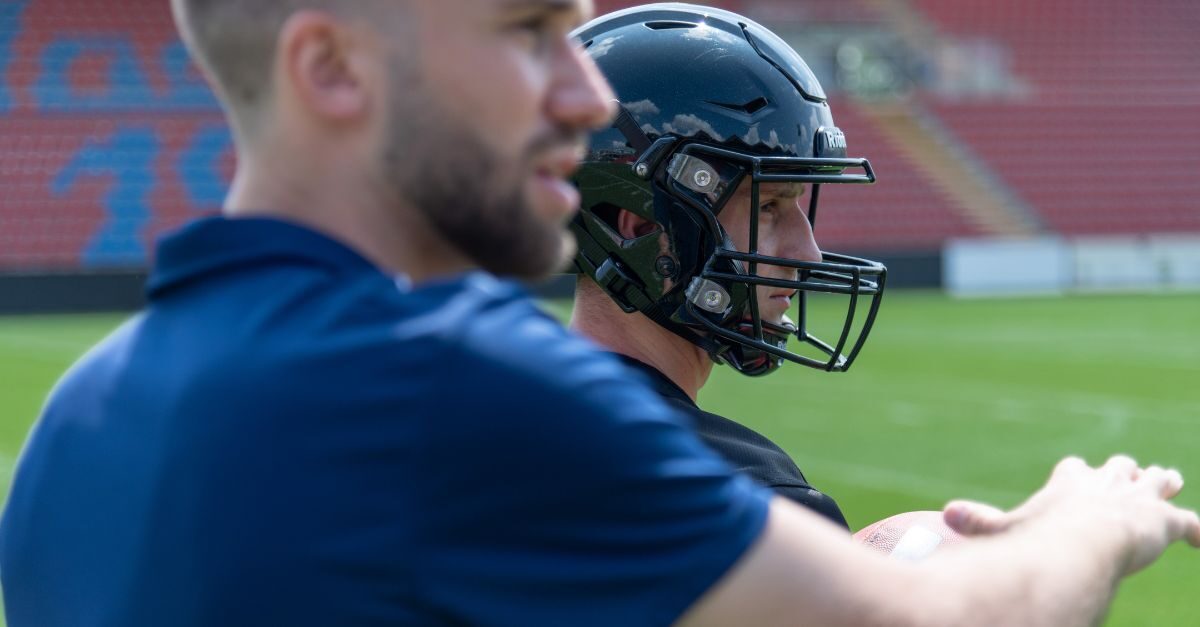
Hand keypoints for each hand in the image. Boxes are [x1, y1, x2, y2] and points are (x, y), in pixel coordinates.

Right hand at [941, 455, 1199, 574]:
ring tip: (1170, 479)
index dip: (1078, 473)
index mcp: (1071, 481)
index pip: (1077, 468)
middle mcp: (1107, 482)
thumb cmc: (1040, 538)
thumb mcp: (1005, 530)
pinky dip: (1199, 532)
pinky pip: (1192, 524)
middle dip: (1125, 472)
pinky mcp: (1165, 521)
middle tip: (1129, 475)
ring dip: (1162, 483)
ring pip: (1157, 482)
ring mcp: (1139, 500)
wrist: (1082, 545)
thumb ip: (980, 522)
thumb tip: (945, 515)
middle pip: (1121, 467)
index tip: (1078, 473)